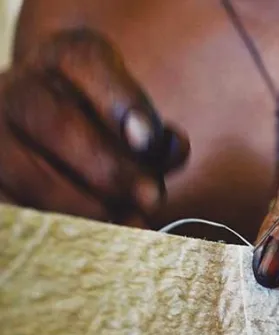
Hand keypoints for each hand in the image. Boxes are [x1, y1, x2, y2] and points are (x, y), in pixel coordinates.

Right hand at [0, 28, 188, 225]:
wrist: (43, 137)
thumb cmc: (101, 129)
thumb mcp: (130, 117)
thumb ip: (155, 134)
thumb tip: (172, 150)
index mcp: (63, 59)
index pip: (86, 63)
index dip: (120, 103)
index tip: (149, 142)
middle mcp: (18, 88)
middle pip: (58, 124)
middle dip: (111, 168)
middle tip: (152, 198)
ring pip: (30, 175)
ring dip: (88, 207)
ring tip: (130, 224)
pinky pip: (16, 211)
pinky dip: (60, 230)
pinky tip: (94, 241)